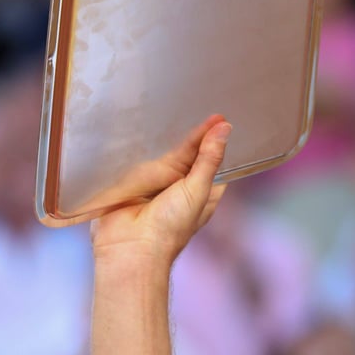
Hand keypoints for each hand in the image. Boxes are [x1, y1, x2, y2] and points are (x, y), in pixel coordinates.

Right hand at [90, 116, 231, 264]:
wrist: (129, 248)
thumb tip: (224, 128)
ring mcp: (156, 185)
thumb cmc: (170, 227)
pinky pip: (138, 159)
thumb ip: (209, 159)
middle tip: (204, 107)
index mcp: (203, 193)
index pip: (214, 163)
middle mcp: (180, 188)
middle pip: (189, 155)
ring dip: (167, 139)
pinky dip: (142, 147)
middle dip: (195, 136)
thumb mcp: (197, 189)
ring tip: (177, 107)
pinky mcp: (132, 182)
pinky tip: (145, 125)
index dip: (216, 143)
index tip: (221, 119)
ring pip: (164, 155)